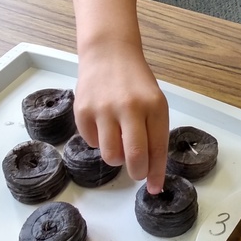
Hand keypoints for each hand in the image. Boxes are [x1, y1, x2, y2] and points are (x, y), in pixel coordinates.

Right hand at [74, 50, 168, 192]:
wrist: (108, 53)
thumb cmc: (135, 82)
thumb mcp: (154, 102)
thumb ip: (153, 133)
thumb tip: (151, 169)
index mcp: (153, 106)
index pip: (157, 149)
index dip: (156, 173)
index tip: (155, 188)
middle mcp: (129, 107)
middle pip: (134, 157)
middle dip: (137, 172)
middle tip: (136, 171)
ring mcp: (103, 109)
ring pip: (110, 156)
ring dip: (116, 158)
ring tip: (118, 141)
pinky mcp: (82, 111)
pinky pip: (92, 143)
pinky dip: (99, 141)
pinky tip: (103, 124)